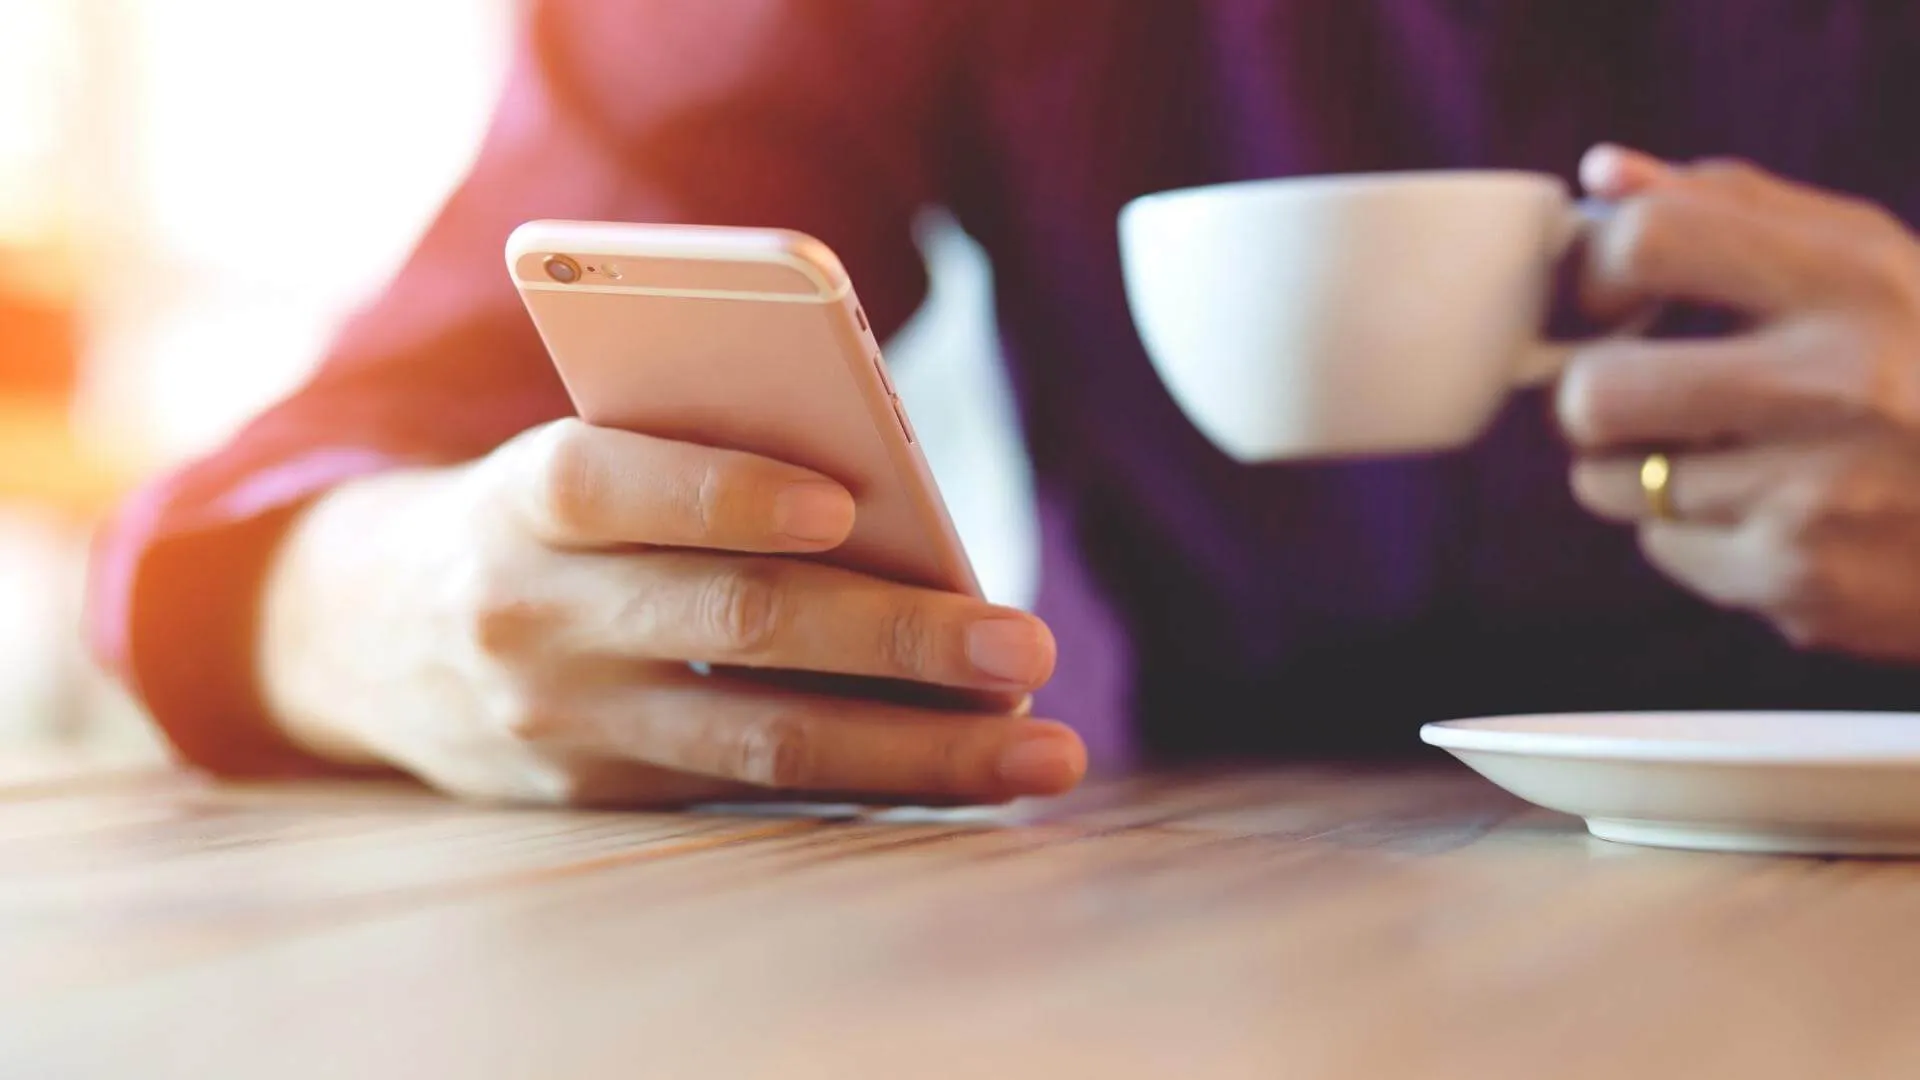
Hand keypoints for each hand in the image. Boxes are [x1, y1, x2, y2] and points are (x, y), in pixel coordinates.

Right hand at [257, 418, 1084, 804]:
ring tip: (1039, 748)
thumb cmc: (536, 514)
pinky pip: (752, 794)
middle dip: (893, 639)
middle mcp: (534, 614)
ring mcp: (565, 722)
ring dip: (916, 749)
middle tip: (1027, 646)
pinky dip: (868, 782)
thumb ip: (690, 465)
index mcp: (522, 496)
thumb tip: (886, 519)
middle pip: (730, 625)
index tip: (843, 504)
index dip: (723, 491)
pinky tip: (963, 775)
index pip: (611, 482)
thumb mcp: (577, 462)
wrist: (365, 632)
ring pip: (762, 742)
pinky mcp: (597, 796)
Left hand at [1560, 144, 1919, 659]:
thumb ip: (1733, 207)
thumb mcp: (1869, 262)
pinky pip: (1662, 548)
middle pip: (1594, 390)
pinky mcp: (1798, 578)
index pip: (1646, 240)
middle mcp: (1838, 383)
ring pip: (1608, 481)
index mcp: (1854, 279)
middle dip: (1592, 396)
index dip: (1596, 271)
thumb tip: (1601, 173)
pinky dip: (1693, 534)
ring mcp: (1816, 491)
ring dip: (1637, 470)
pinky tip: (1766, 514)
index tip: (1615, 297)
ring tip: (1719, 455)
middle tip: (1637, 394)